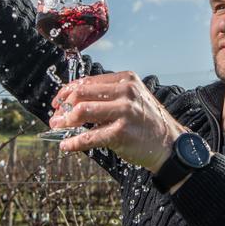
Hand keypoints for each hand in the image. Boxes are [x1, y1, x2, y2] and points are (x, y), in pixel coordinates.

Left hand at [49, 71, 187, 172]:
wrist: (169, 144)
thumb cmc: (147, 122)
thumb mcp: (132, 99)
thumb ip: (108, 96)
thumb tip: (74, 101)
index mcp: (126, 80)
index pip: (88, 81)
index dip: (67, 91)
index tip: (57, 101)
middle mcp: (126, 91)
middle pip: (81, 93)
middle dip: (63, 106)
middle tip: (55, 118)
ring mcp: (124, 111)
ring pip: (82, 111)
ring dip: (65, 121)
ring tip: (58, 128)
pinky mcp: (122, 132)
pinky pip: (89, 137)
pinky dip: (74, 142)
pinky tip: (66, 145)